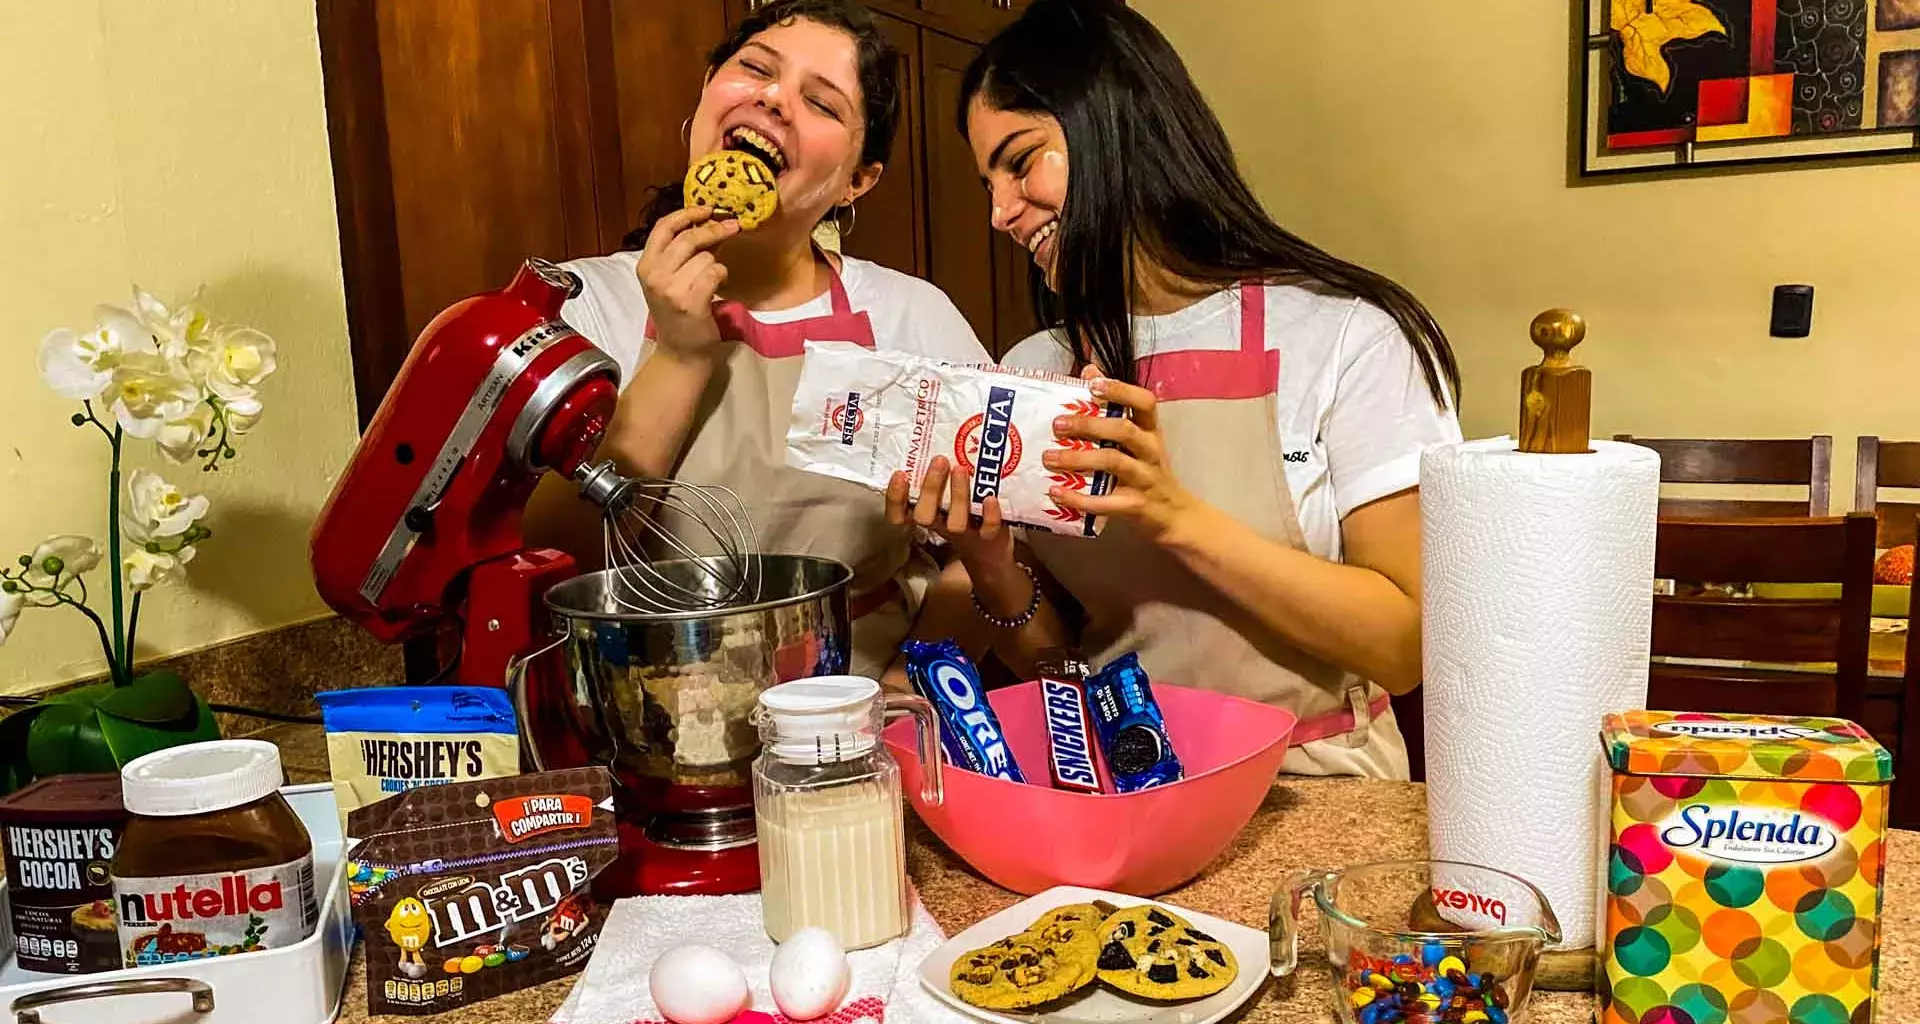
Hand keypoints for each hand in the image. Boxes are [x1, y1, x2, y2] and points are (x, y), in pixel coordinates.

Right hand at [634, 206, 741, 359]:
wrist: (681, 351)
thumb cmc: (677, 313)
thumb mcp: (667, 280)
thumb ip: (679, 253)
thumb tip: (709, 221)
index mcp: (645, 265)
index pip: (663, 227)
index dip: (687, 214)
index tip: (707, 208)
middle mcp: (654, 275)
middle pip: (689, 238)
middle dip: (714, 230)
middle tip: (732, 227)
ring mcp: (671, 289)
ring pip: (705, 256)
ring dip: (716, 263)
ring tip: (711, 278)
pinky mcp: (691, 302)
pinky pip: (715, 272)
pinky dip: (722, 276)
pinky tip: (718, 286)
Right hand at [886, 457, 1032, 619]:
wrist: (991, 550)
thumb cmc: (963, 514)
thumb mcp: (947, 497)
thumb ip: (942, 475)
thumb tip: (944, 438)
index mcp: (926, 514)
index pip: (899, 514)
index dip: (895, 499)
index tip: (900, 473)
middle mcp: (940, 524)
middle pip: (925, 515)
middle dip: (930, 488)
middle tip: (939, 460)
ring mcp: (964, 533)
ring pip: (955, 522)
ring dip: (958, 496)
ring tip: (961, 470)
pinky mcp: (988, 537)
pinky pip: (987, 529)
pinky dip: (989, 515)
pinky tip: (990, 498)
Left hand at [1044, 370, 1201, 541]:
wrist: (1174, 515)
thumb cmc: (1148, 472)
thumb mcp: (1139, 439)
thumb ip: (1115, 406)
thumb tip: (1088, 370)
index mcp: (1150, 431)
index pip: (1145, 402)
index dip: (1121, 390)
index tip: (1094, 384)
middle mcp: (1150, 451)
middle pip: (1123, 430)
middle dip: (1089, 424)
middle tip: (1057, 425)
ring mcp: (1145, 478)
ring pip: (1113, 462)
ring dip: (1078, 459)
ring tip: (1049, 458)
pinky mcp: (1136, 506)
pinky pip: (1106, 502)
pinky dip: (1079, 498)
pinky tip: (1056, 492)